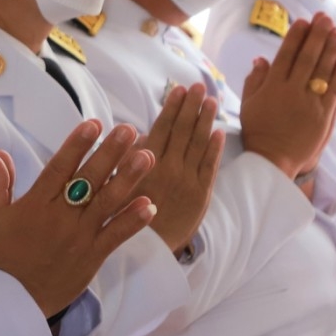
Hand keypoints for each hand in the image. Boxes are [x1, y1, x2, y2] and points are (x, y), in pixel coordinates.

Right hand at [0, 123, 156, 316]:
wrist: (10, 302)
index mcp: (35, 206)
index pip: (59, 168)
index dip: (77, 145)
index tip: (93, 124)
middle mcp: (60, 218)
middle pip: (89, 180)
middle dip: (110, 153)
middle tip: (129, 130)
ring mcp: (79, 238)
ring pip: (108, 203)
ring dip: (129, 179)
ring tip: (147, 156)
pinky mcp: (92, 258)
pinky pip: (116, 236)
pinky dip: (133, 221)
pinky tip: (150, 204)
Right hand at [137, 84, 224, 252]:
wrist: (146, 249)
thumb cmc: (123, 216)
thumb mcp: (117, 185)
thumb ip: (128, 158)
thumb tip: (141, 133)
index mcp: (147, 165)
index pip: (163, 128)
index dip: (172, 107)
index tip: (178, 90)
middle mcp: (169, 169)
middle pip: (183, 131)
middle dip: (191, 107)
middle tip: (198, 86)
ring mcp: (187, 181)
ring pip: (199, 145)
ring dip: (205, 121)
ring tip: (210, 101)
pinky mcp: (201, 195)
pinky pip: (210, 167)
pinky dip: (215, 148)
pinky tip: (218, 132)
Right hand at [239, 14, 335, 179]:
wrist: (274, 160)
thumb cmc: (258, 131)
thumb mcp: (248, 104)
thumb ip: (255, 80)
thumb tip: (261, 59)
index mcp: (272, 88)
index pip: (286, 56)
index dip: (295, 37)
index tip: (303, 21)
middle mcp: (292, 92)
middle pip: (307, 58)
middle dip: (316, 35)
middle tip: (323, 17)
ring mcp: (310, 102)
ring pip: (323, 70)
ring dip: (331, 48)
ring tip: (335, 30)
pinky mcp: (325, 114)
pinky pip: (334, 88)